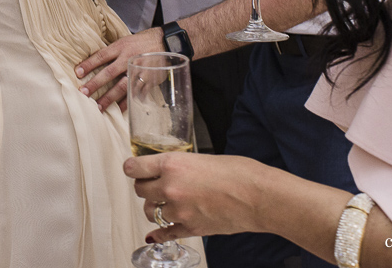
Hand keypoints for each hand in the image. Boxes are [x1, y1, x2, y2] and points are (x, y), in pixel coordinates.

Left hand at [74, 27, 164, 111]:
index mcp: (121, 47)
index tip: (77, 73)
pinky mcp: (149, 80)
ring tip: (99, 107)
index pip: (102, 56)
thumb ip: (113, 52)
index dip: (89, 64)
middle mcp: (129, 59)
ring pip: (122, 86)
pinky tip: (120, 110)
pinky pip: (137, 93)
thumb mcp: (126, 41)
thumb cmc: (143, 41)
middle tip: (83, 93)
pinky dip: (129, 102)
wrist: (166, 42)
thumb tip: (96, 62)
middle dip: (95, 84)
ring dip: (110, 98)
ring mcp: (139, 70)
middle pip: (109, 73)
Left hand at [124, 152, 264, 241]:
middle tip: (152, 184)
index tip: (133, 169)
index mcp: (172, 165)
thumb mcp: (202, 157)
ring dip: (154, 208)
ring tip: (162, 204)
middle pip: (140, 190)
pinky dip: (158, 234)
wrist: (258, 196)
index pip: (135, 168)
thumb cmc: (238, 172)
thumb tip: (169, 170)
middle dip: (145, 186)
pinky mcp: (190, 228)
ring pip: (150, 212)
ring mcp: (179, 211)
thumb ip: (180, 165)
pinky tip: (154, 234)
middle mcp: (170, 188)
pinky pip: (165, 233)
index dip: (133, 168)